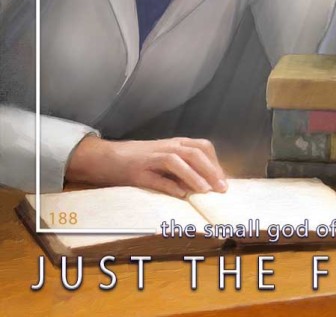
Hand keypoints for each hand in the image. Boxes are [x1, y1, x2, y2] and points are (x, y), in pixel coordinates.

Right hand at [65, 135, 227, 197]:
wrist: (107, 157)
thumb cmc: (140, 160)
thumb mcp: (165, 159)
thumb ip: (184, 167)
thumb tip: (206, 182)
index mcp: (175, 144)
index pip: (202, 147)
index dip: (215, 163)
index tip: (224, 180)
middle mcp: (166, 147)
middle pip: (194, 152)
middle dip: (211, 170)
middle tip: (222, 188)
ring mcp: (151, 158)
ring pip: (177, 161)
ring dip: (193, 175)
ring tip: (205, 191)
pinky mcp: (137, 172)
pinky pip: (156, 178)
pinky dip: (170, 185)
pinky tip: (180, 194)